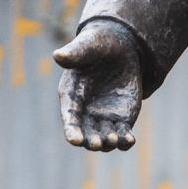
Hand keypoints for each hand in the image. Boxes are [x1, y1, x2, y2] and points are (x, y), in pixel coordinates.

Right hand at [54, 18, 142, 150]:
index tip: (75, 140)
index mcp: (71, 95)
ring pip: (104, 138)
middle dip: (90, 140)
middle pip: (86, 133)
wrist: (120, 50)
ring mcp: (103, 118)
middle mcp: (85, 112)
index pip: (69, 117)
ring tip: (115, 140)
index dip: (71, 130)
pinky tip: (130, 140)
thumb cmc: (97, 45)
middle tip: (97, 144)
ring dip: (108, 143)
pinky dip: (125, 141)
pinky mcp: (121, 119)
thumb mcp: (88, 46)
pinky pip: (122, 135)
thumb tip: (57, 55)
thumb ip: (74, 53)